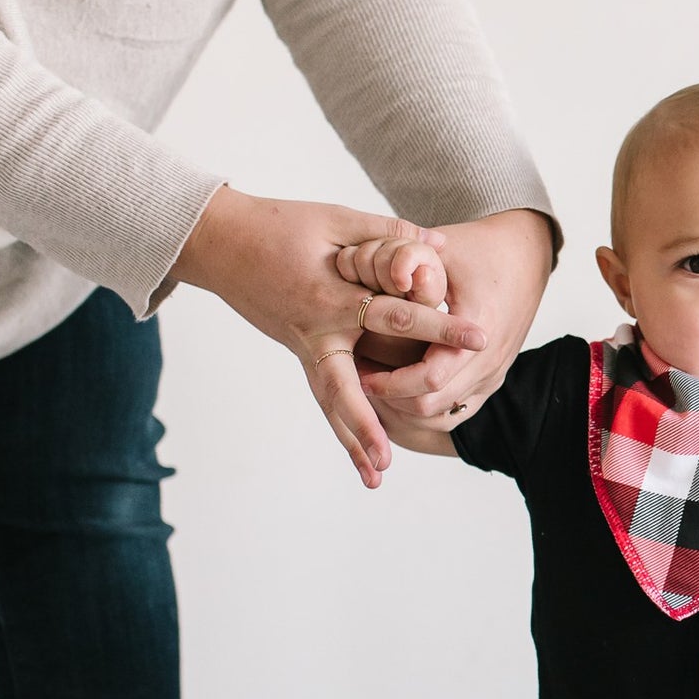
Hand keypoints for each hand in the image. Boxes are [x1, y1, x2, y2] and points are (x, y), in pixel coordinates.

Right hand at [170, 187, 485, 488]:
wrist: (220, 242)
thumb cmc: (279, 225)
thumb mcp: (335, 220)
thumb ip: (387, 234)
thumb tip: (439, 245)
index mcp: (331, 297)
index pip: (395, 316)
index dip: (439, 324)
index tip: (478, 338)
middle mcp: (316, 333)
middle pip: (345, 389)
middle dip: (369, 424)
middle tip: (390, 459)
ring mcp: (304, 347)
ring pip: (331, 403)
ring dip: (352, 441)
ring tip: (376, 478)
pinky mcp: (300, 352)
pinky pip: (324, 394)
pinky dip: (342, 424)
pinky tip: (359, 453)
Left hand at [357, 208, 552, 433]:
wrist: (526, 255)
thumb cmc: (480, 249)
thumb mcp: (441, 251)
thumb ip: (407, 263)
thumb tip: (380, 282)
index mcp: (479, 330)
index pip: (429, 378)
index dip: (389, 382)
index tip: (359, 373)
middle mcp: (489, 361)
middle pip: (431, 405)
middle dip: (390, 398)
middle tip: (359, 379)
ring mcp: (493, 375)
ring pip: (442, 415)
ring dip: (406, 406)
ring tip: (378, 383)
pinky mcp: (492, 379)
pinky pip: (456, 411)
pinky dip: (427, 408)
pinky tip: (402, 387)